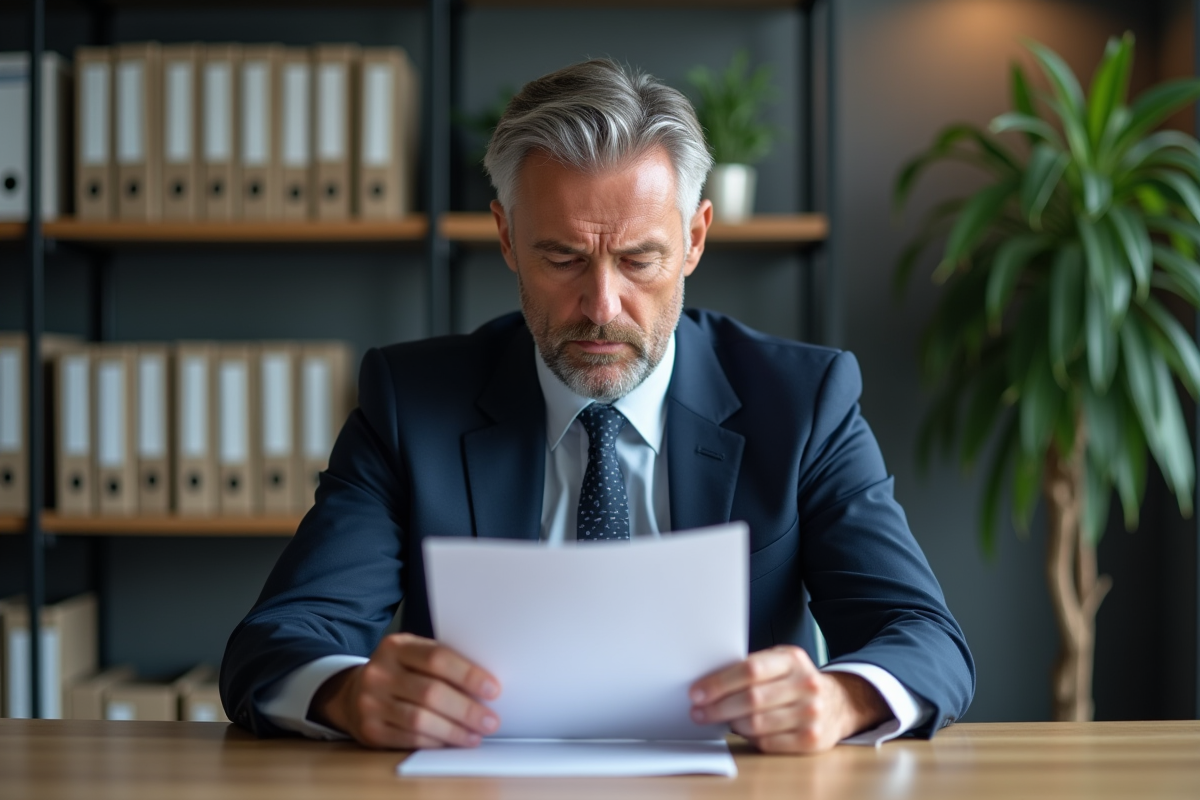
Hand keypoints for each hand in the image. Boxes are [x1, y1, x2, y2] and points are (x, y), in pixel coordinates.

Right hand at [310, 633, 501, 749]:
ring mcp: (371, 702)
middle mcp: (379, 673)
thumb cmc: (397, 672)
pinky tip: (451, 742)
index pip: (437, 658)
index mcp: (396, 647)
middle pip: (431, 692)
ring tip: (475, 735)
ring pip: (420, 720)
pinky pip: (409, 739)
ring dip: (454, 730)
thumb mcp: (413, 655)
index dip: (468, 675)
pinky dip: (435, 742)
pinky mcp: (370, 730)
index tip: (493, 690)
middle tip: (490, 720)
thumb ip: (441, 662)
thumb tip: (484, 684)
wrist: (354, 693)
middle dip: (466, 709)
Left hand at [689, 645, 889, 753]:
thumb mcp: (780, 663)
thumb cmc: (795, 682)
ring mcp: (811, 713)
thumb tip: (708, 682)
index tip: (697, 692)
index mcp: (792, 659)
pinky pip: (768, 743)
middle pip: (751, 698)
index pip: (750, 669)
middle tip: (699, 711)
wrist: (837, 703)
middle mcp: (806, 684)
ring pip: (757, 724)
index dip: (719, 682)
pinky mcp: (812, 739)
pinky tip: (744, 731)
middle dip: (718, 707)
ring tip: (721, 720)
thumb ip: (751, 667)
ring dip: (732, 724)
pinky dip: (750, 739)